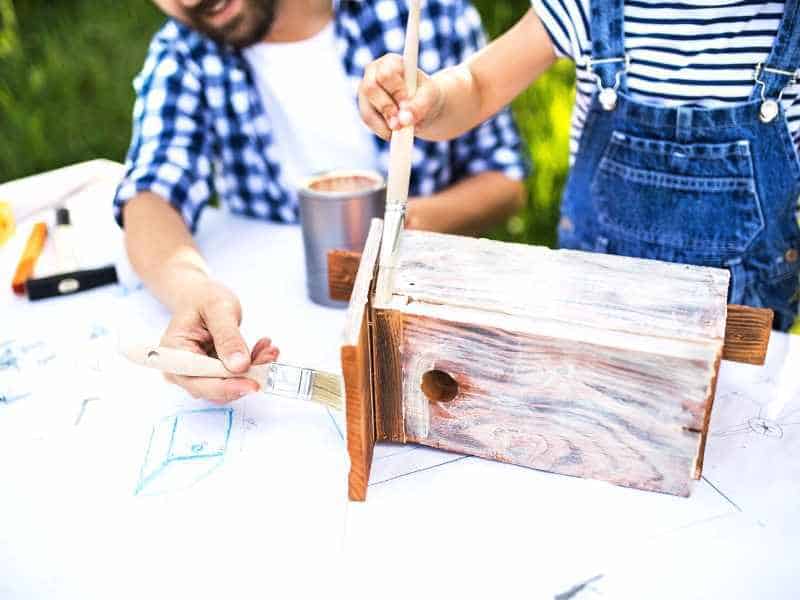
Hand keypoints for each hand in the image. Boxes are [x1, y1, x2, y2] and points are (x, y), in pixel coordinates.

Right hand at [159, 280, 278, 403]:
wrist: (200, 298)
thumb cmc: (204, 299)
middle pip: (214, 388)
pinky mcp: (211, 375)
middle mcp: (181, 371)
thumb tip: (239, 366)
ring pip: (229, 386)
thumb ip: (228, 337)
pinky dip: (252, 367)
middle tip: (269, 357)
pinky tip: (262, 351)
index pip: (198, 380)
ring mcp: (196, 375)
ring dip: (252, 372)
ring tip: (268, 350)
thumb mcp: (219, 309)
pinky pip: (234, 379)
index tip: (252, 383)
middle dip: (245, 376)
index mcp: (173, 354)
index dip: (226, 385)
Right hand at [358, 53, 443, 139]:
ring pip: (366, 108)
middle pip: (370, 88)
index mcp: (391, 62)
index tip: (406, 101)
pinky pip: (368, 121)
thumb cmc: (426, 96)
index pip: (386, 73)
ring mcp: (365, 91)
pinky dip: (382, 130)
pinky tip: (394, 133)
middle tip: (400, 121)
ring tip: (401, 129)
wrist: (422, 106)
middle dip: (386, 107)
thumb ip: (418, 106)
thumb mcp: (429, 98)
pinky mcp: (365, 108)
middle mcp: (373, 73)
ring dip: (385, 122)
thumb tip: (403, 120)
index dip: (395, 90)